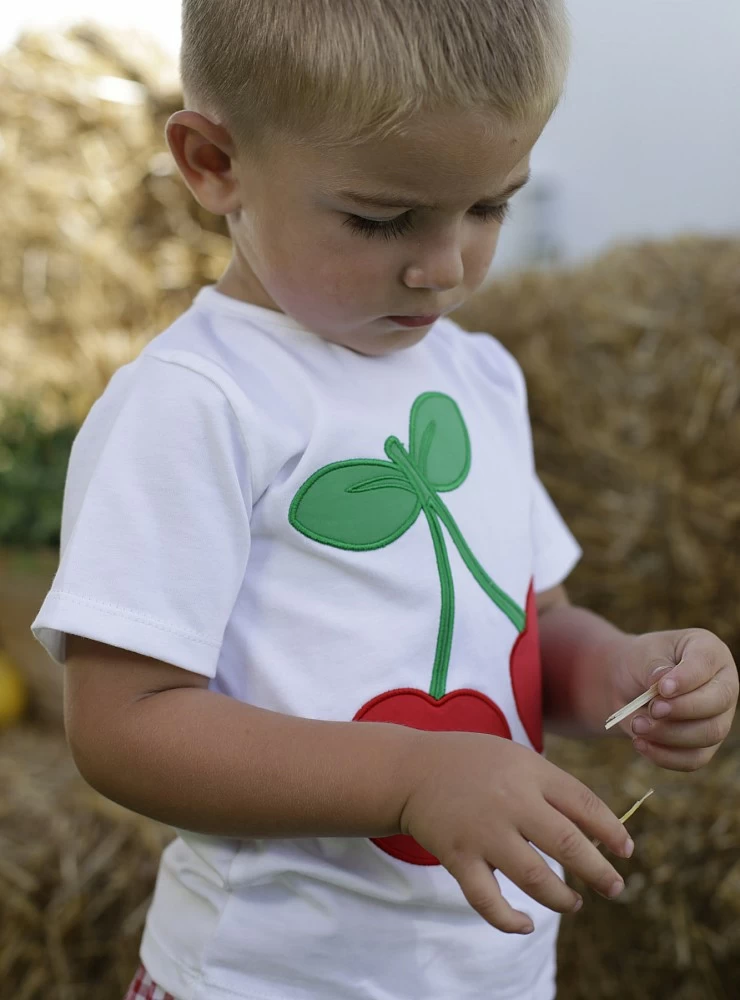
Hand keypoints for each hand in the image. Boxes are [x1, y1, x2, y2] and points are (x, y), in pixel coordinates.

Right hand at [399, 732, 633, 933]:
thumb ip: (551, 787)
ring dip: (562, 899)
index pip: (584, 802)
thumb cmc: (473, 764)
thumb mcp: (516, 758)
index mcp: (529, 772)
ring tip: (575, 904)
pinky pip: (488, 900)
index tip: (626, 851)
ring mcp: (483, 832)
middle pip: (568, 843)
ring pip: (535, 878)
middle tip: (616, 887)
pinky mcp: (458, 856)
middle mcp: (510, 801)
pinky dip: (510, 920)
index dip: (611, 830)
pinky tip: (526, 924)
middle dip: (599, 871)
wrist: (412, 769)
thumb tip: (596, 831)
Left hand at [612, 628, 737, 770]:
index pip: (707, 664)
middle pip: (718, 703)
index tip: (662, 688)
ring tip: (638, 725)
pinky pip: (694, 758)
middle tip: (652, 709)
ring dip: (670, 734)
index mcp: (710, 652)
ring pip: (709, 734)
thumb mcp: (642, 655)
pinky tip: (641, 743)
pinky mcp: (704, 745)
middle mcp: (723, 684)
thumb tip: (663, 681)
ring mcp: (718, 717)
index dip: (687, 679)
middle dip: (682, 709)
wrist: (626, 685)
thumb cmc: (639, 663)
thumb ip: (654, 667)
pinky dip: (666, 756)